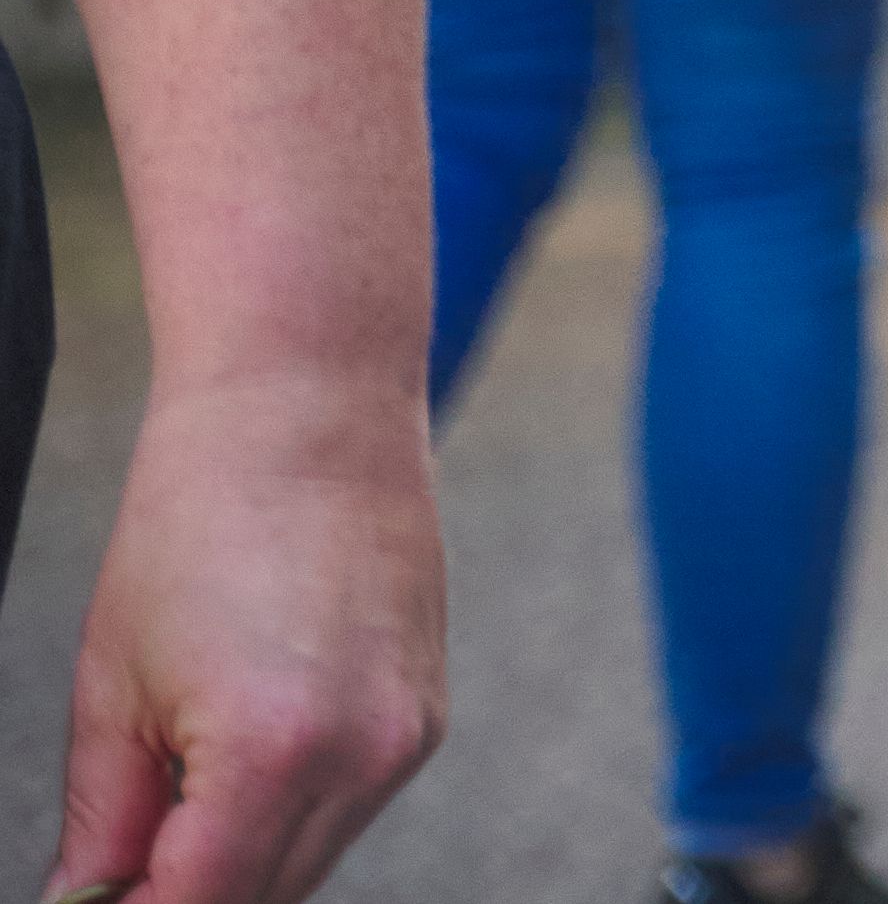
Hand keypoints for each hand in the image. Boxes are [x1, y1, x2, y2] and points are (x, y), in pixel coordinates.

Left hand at [46, 367, 443, 903]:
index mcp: (272, 750)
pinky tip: (237, 752)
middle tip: (118, 863)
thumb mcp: (113, 684)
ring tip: (173, 789)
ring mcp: (406, 738)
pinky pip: (345, 812)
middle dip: (183, 894)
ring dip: (235, 861)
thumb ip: (103, 821)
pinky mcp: (424, 718)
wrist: (310, 409)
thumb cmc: (201, 517)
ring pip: (306, 868)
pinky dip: (284, 814)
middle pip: (261, 902)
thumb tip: (85, 900)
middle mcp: (361, 755)